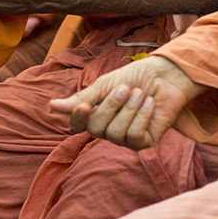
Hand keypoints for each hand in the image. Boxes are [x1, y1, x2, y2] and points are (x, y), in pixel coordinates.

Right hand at [47, 56, 202, 149]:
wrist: (164, 76)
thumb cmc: (134, 78)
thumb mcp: (105, 85)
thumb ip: (82, 98)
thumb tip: (53, 106)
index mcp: (94, 115)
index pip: (76, 126)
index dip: (78, 118)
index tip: (84, 106)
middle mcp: (106, 130)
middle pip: (96, 128)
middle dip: (112, 106)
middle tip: (125, 88)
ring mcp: (124, 138)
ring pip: (116, 134)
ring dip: (130, 109)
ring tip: (140, 94)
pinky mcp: (143, 142)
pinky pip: (135, 136)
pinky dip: (143, 116)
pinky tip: (150, 104)